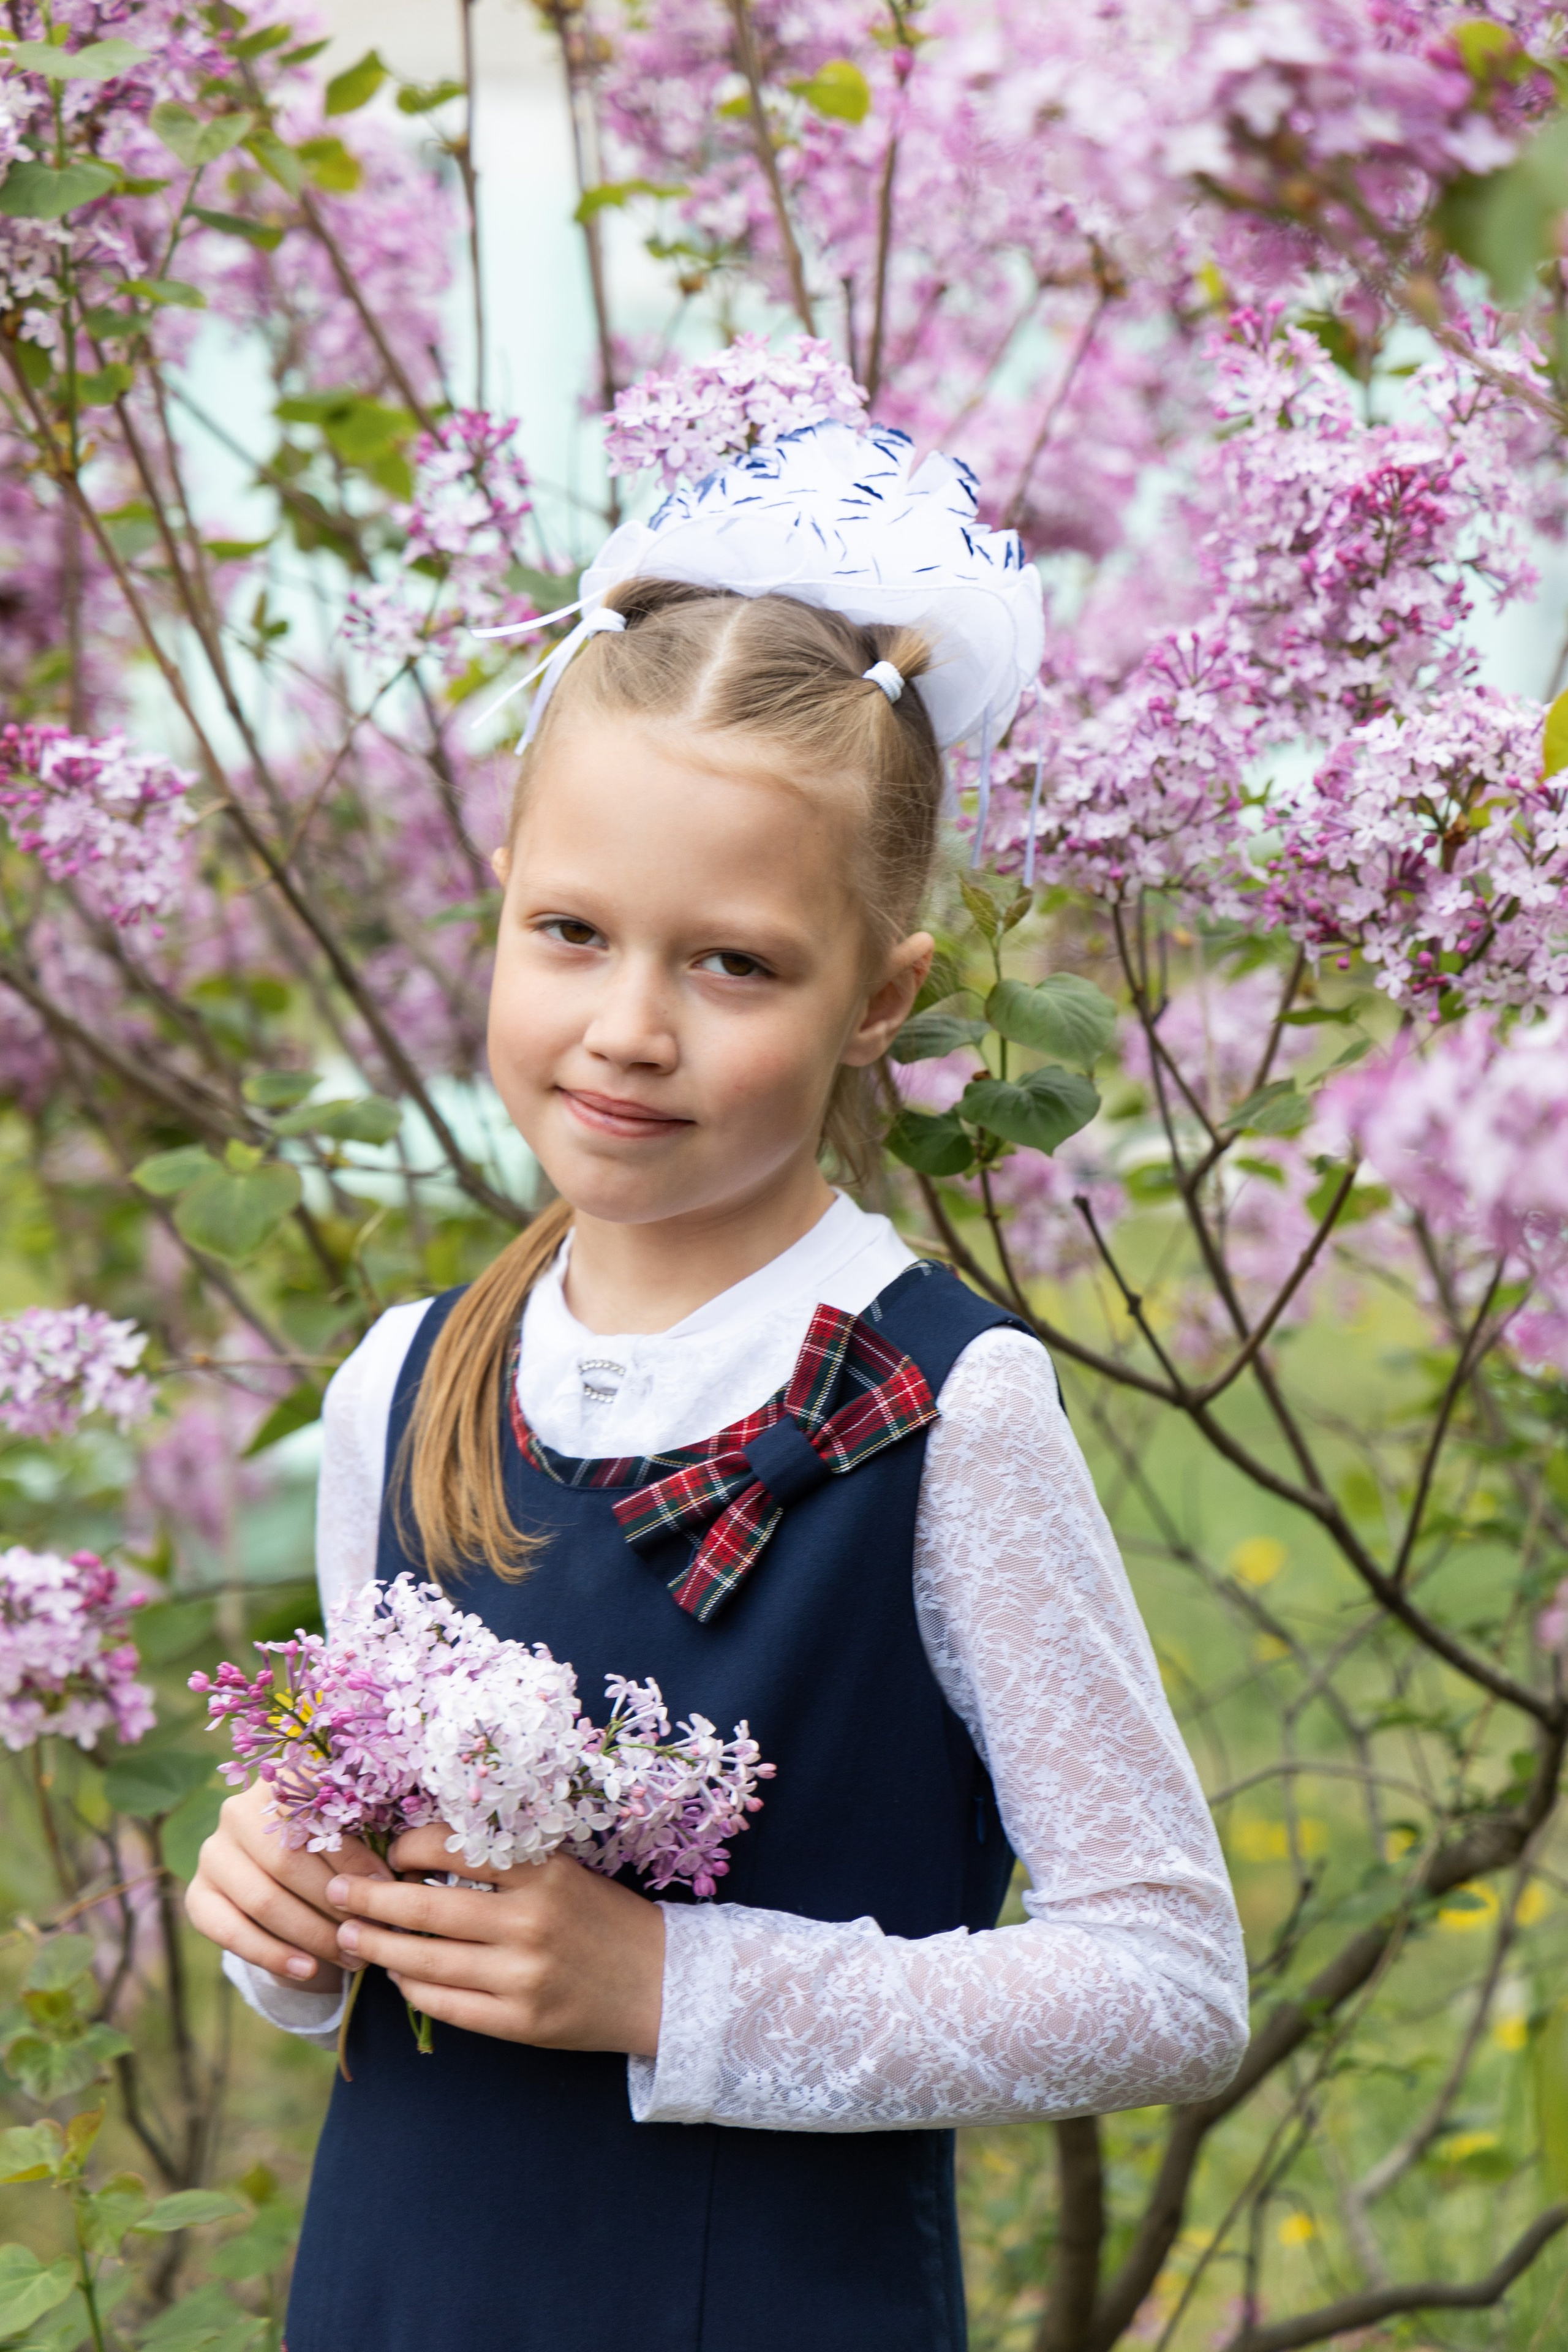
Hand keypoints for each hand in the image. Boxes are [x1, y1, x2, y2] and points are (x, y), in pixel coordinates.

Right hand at [184, 1777, 392, 1993]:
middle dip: (335, 1904)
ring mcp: (212, 1853)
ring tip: (351, 1957)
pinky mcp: (198, 1895)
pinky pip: (231, 1931)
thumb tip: (396, 1882)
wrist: (278, 1877)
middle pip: (288, 1862)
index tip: (388, 1890)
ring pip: (264, 1900)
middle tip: (371, 1934)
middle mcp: (237, 1811)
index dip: (354, 1856)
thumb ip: (366, 1842)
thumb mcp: (346, 1834)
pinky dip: (272, 1955)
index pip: (315, 1818)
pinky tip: (307, 1970)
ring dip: (312, 1935)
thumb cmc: (328, 1849)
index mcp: (278, 1781)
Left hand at [325, 1824, 665, 2056]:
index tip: (389, 1852)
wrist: (661, 1983)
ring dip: (379, 1948)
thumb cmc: (604, 1918)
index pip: (454, 1849)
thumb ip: (505, 1864)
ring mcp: (523, 1977)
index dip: (408, 1849)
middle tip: (336, 1893)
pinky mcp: (520, 2023)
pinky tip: (400, 1975)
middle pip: (425, 1909)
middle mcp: (530, 1922)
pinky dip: (413, 1988)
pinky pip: (445, 2005)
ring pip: (425, 1961)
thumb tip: (423, 1857)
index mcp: (543, 1872)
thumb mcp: (564, 1872)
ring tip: (351, 1938)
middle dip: (369, 1900)